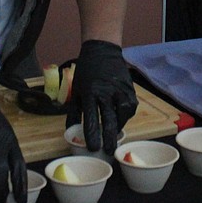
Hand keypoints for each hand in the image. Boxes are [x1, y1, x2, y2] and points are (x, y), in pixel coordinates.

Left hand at [66, 40, 137, 154]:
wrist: (103, 51)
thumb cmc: (86, 72)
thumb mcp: (76, 90)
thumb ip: (74, 112)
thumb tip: (71, 132)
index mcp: (90, 92)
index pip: (91, 118)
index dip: (93, 135)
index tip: (94, 148)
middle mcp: (106, 92)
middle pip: (109, 120)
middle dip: (109, 138)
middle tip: (110, 151)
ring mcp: (120, 90)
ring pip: (122, 115)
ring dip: (118, 127)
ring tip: (114, 135)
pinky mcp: (130, 89)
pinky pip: (130, 107)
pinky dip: (125, 116)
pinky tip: (120, 119)